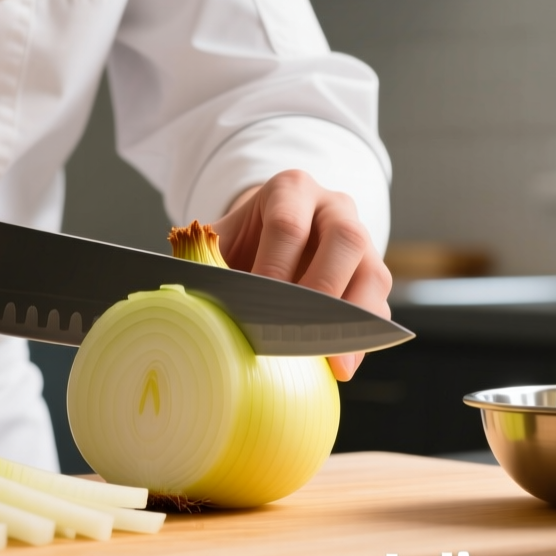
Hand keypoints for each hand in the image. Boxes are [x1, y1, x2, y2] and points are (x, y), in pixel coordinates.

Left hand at [208, 170, 391, 380]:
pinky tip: (341, 364)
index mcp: (291, 190)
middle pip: (345, 238)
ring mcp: (363, 240)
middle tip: (298, 331)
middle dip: (322, 288)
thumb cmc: (245, 241)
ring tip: (332, 360)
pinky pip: (378, 306)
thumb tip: (177, 298)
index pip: (288, 225)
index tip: (256, 306)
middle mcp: (334, 208)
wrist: (274, 236)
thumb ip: (204, 259)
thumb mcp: (222, 239)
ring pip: (373, 272)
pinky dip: (362, 339)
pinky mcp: (374, 276)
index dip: (273, 267)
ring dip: (353, 318)